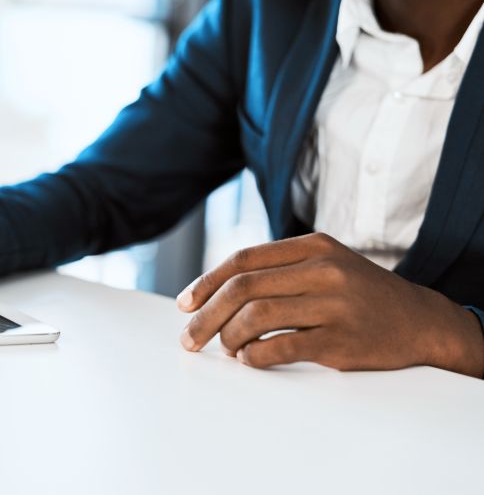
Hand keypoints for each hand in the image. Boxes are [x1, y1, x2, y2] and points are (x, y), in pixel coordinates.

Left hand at [176, 233, 483, 377]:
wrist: (420, 321)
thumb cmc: (358, 293)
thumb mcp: (324, 263)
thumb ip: (277, 270)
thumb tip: (214, 294)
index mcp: (312, 246)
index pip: (243, 260)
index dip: (206, 282)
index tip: (184, 304)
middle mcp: (322, 269)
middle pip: (243, 288)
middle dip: (205, 315)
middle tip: (188, 339)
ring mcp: (334, 304)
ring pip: (257, 316)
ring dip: (228, 337)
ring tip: (225, 350)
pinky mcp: (342, 340)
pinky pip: (282, 347)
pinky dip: (255, 356)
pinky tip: (250, 360)